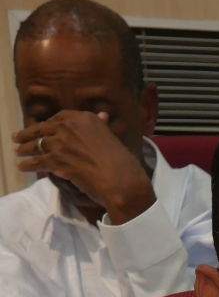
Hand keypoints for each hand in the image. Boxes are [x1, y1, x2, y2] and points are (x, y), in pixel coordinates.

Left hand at [13, 110, 154, 223]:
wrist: (121, 181)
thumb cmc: (123, 162)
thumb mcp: (112, 138)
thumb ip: (101, 127)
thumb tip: (102, 115)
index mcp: (85, 119)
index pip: (59, 117)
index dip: (48, 123)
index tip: (43, 128)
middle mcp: (70, 127)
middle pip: (43, 129)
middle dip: (28, 134)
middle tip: (18, 137)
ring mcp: (61, 143)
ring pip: (37, 144)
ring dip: (25, 149)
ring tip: (18, 152)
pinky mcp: (56, 160)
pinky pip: (37, 161)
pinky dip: (28, 164)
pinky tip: (22, 166)